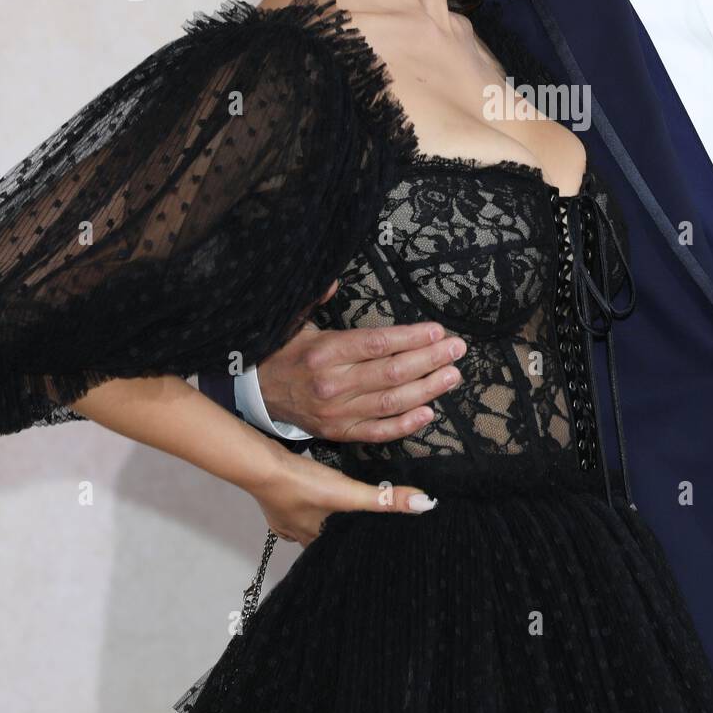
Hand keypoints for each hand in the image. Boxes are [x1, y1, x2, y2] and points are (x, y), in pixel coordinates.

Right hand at [251, 445, 436, 546]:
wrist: (262, 466)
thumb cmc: (303, 484)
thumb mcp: (348, 493)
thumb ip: (384, 499)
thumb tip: (424, 505)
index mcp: (316, 540)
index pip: (340, 552)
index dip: (354, 550)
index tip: (370, 549)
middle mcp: (297, 535)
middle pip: (324, 541)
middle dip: (340, 538)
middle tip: (359, 533)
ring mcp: (283, 519)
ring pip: (309, 527)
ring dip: (324, 524)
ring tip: (341, 521)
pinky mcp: (275, 501)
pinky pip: (294, 512)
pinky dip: (306, 509)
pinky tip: (312, 502)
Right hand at [259, 282, 465, 443]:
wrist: (256, 392)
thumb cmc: (286, 351)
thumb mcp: (297, 319)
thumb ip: (319, 298)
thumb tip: (335, 279)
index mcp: (326, 351)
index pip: (378, 344)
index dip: (412, 338)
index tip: (437, 330)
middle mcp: (334, 384)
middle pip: (392, 373)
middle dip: (430, 360)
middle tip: (456, 349)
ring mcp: (338, 413)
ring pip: (392, 402)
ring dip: (428, 389)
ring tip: (452, 375)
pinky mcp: (340, 433)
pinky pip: (379, 432)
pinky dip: (406, 425)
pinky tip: (429, 412)